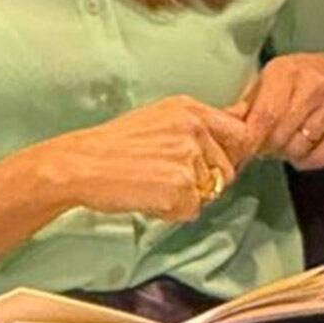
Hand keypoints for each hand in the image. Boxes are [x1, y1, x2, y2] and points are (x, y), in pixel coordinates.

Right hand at [39, 95, 253, 222]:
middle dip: (206, 181)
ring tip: (153, 185)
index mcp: (191, 110)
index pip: (240, 132)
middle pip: (228, 169)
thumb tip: (241, 116)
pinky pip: (191, 210)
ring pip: (209, 192)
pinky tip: (148, 197)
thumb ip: (201, 123)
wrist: (81, 164)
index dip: (234, 154)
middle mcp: (195, 130)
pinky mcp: (180, 187)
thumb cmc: (115, 144)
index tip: (217, 164)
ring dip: (186, 197)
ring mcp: (189, 159)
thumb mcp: (162, 117)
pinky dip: (172, 212)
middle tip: (169, 179)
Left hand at [231, 53, 323, 170]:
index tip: (246, 148)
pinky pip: (319, 158)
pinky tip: (307, 146)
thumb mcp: (270, 83)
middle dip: (269, 147)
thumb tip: (217, 127)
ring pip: (299, 150)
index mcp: (286, 71)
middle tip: (269, 143)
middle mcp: (315, 83)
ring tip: (289, 140)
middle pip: (280, 137)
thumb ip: (246, 106)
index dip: (252, 140)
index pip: (265, 117)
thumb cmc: (298, 82)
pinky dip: (308, 160)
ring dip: (289, 154)